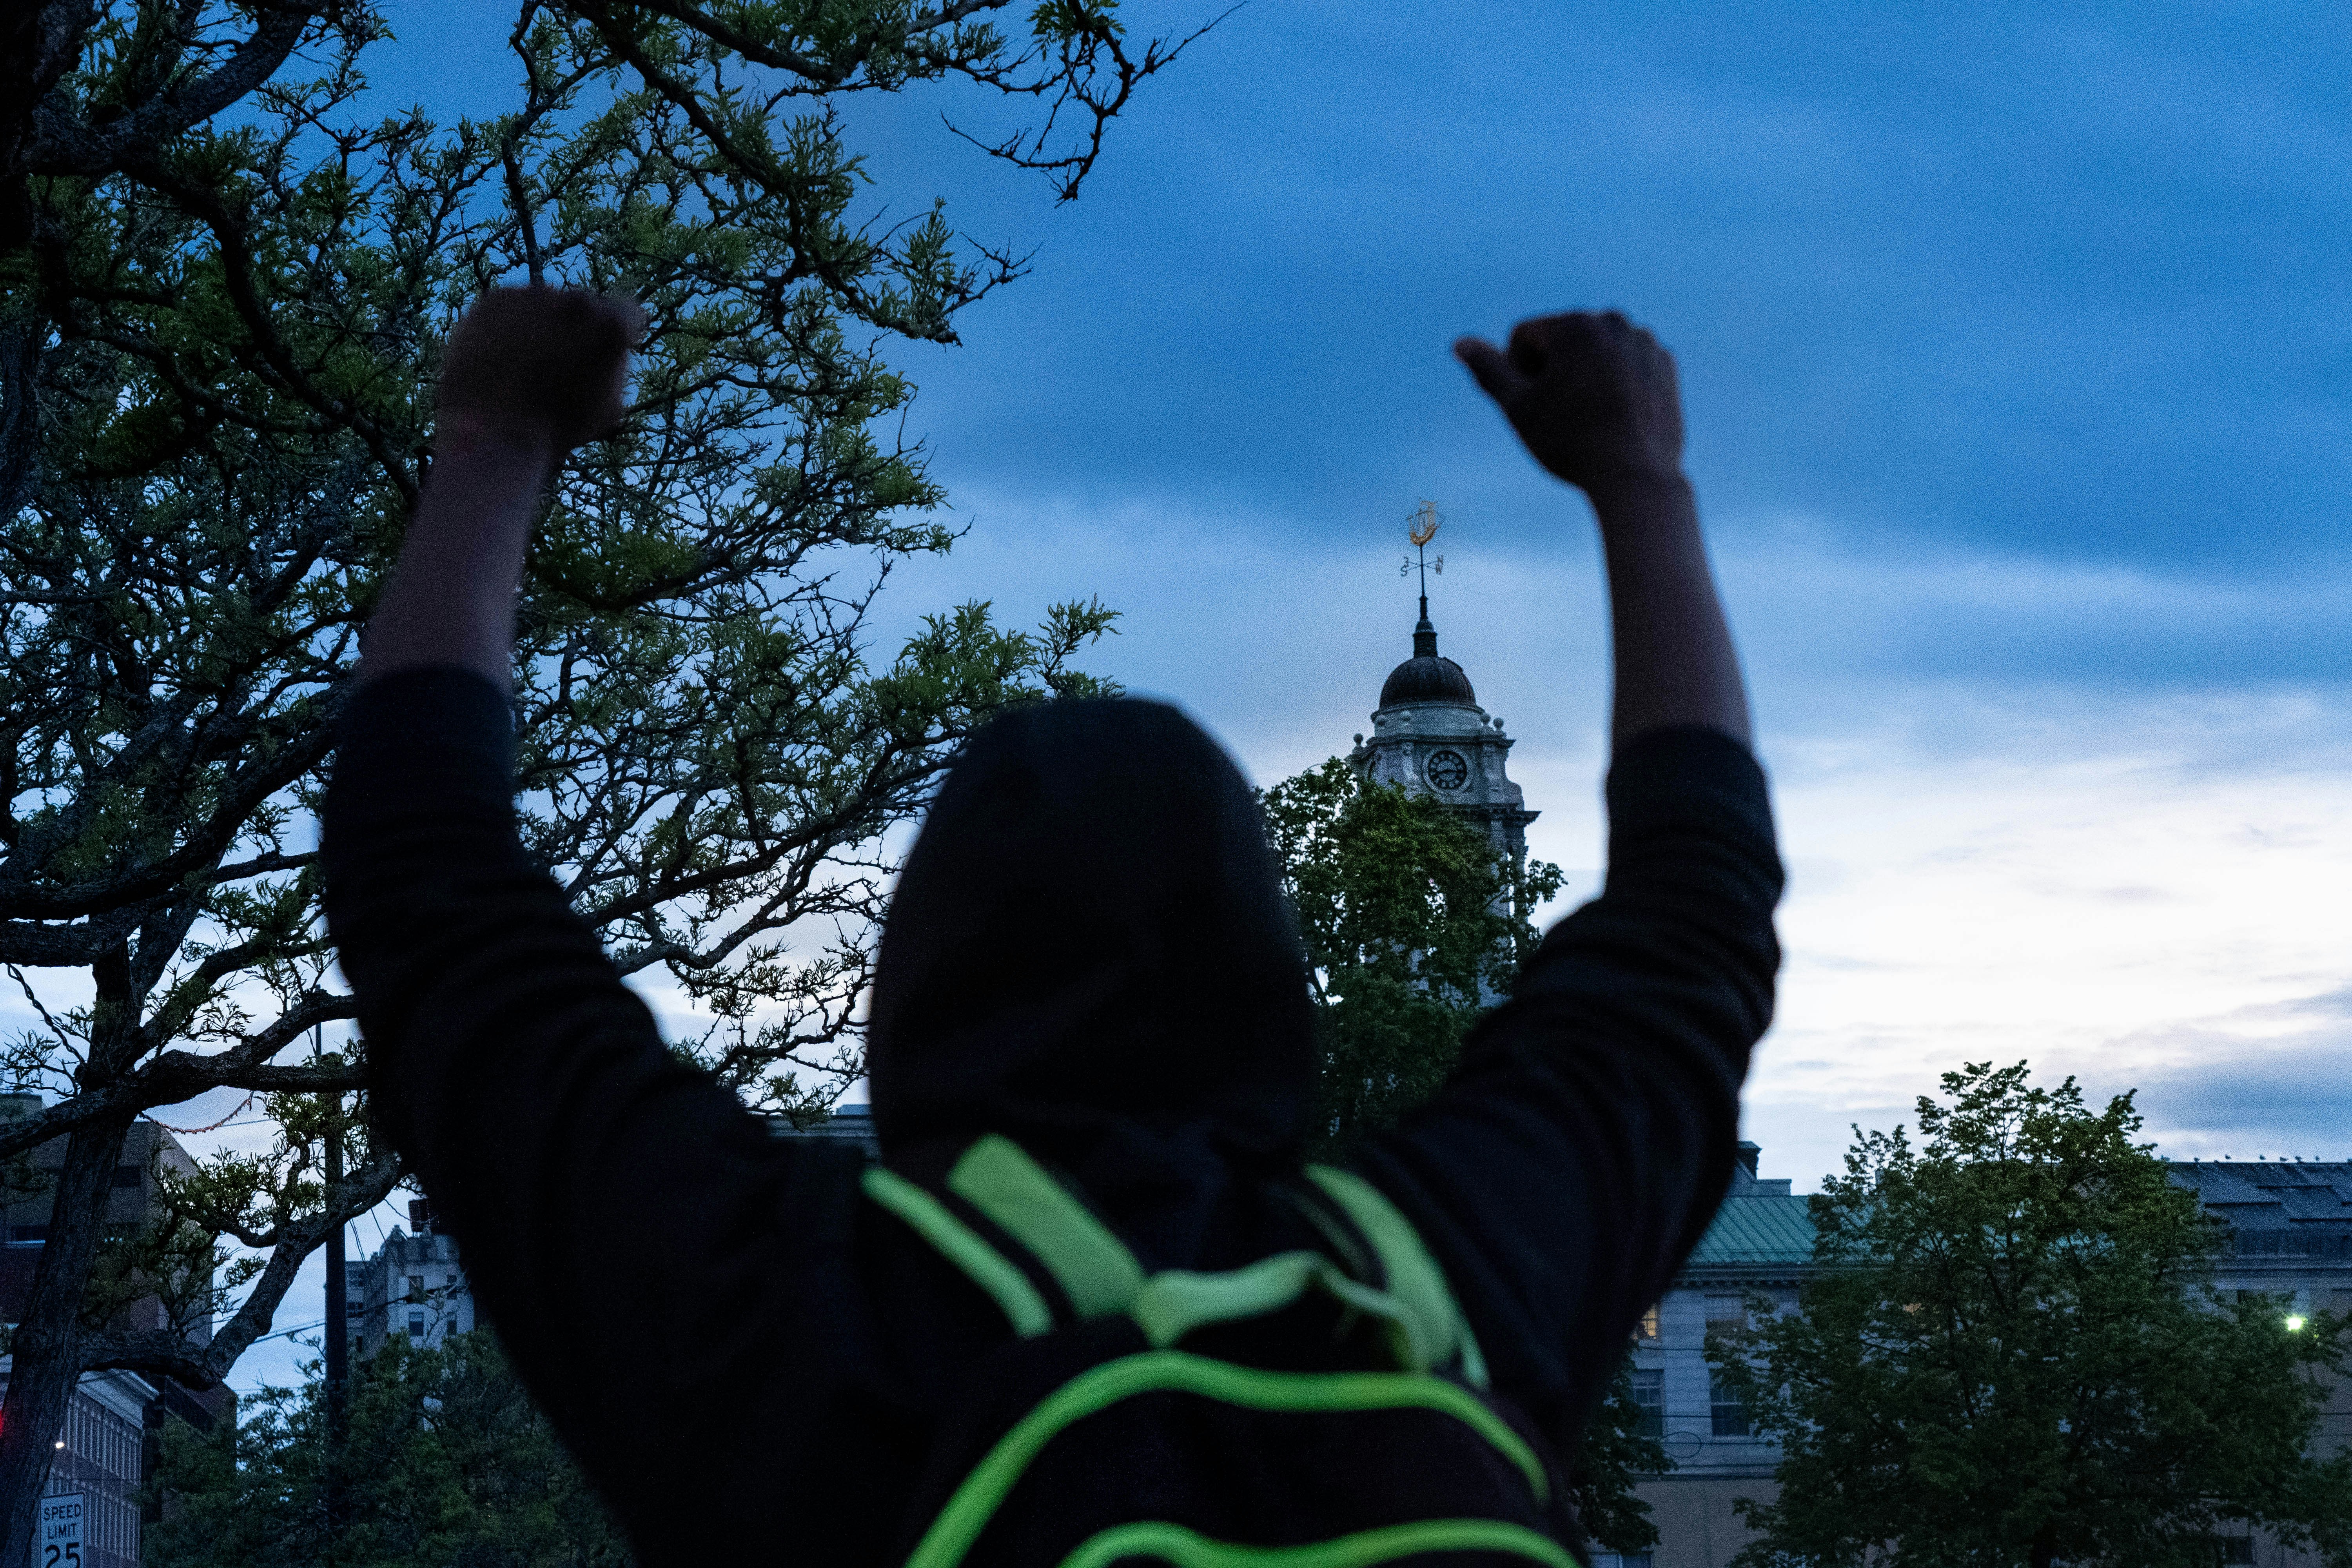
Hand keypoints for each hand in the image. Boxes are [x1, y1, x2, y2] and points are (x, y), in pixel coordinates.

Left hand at [434, 286, 645, 456]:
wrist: (492, 430)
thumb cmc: (557, 428)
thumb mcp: (608, 407)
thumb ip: (614, 369)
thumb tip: (607, 355)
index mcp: (613, 326)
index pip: (629, 314)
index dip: (618, 337)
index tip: (605, 353)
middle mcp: (578, 301)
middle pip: (586, 306)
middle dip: (578, 328)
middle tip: (560, 363)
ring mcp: (536, 296)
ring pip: (546, 304)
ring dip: (542, 324)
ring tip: (526, 364)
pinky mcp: (498, 298)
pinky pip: (511, 306)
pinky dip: (509, 324)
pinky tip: (503, 356)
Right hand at [1454, 311, 1684, 498]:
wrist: (1636, 477)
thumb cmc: (1571, 443)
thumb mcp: (1517, 407)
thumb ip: (1488, 370)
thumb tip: (1460, 343)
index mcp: (1574, 324)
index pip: (1524, 337)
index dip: (1517, 374)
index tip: (1534, 407)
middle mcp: (1613, 322)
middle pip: (1562, 342)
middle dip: (1552, 372)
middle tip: (1561, 416)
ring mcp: (1644, 342)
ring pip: (1595, 353)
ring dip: (1584, 376)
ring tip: (1589, 417)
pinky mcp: (1664, 365)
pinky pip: (1626, 365)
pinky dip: (1616, 384)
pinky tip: (1616, 416)